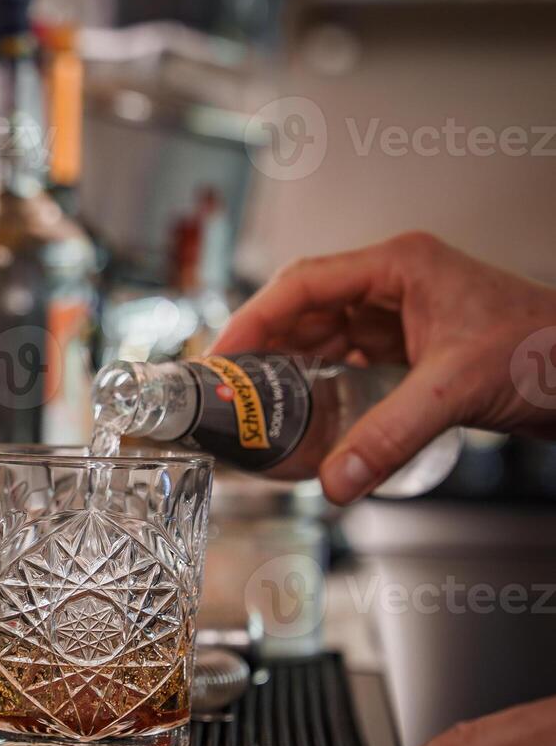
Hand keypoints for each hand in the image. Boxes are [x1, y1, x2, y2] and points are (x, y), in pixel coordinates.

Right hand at [212, 232, 555, 502]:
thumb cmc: (546, 348)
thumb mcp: (456, 389)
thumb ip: (389, 436)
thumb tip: (334, 480)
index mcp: (399, 265)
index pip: (304, 282)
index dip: (255, 317)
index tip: (223, 354)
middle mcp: (394, 282)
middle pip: (305, 305)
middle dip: (264, 343)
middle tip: (229, 383)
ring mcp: (403, 312)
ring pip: (325, 331)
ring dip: (290, 363)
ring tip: (256, 398)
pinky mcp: (413, 344)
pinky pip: (350, 356)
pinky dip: (323, 379)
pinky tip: (304, 405)